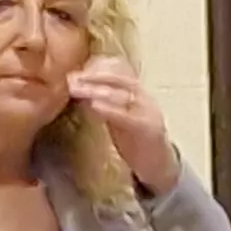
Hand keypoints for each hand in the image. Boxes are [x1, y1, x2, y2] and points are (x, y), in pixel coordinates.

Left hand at [65, 66, 179, 196]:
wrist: (160, 165)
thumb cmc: (134, 139)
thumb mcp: (118, 114)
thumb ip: (102, 100)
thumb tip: (75, 88)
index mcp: (136, 91)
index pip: (118, 68)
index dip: (96, 66)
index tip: (75, 68)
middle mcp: (143, 96)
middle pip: (118, 77)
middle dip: (92, 76)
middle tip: (70, 79)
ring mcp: (147, 111)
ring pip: (122, 94)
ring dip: (96, 90)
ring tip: (76, 89)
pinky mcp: (147, 128)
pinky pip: (127, 116)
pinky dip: (110, 109)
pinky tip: (94, 106)